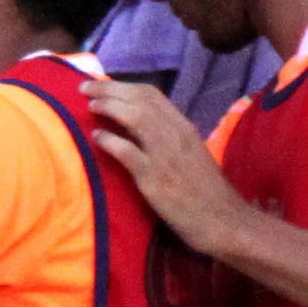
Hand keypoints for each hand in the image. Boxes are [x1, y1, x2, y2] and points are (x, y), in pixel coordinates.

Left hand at [80, 76, 244, 252]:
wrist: (222, 220)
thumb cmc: (205, 191)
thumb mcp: (190, 153)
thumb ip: (168, 137)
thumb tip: (138, 125)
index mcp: (184, 127)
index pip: (151, 94)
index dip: (123, 86)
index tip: (102, 86)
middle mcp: (175, 134)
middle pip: (139, 99)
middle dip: (109, 90)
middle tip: (85, 89)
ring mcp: (165, 155)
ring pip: (134, 117)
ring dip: (108, 108)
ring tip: (90, 107)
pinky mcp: (155, 179)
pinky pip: (128, 152)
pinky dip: (110, 140)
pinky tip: (97, 138)